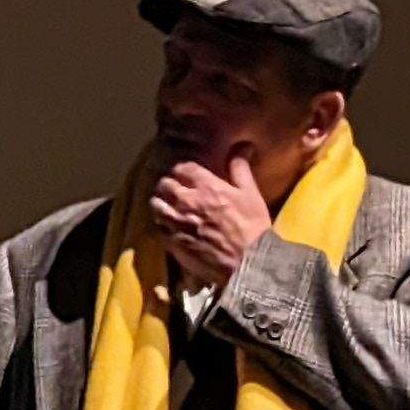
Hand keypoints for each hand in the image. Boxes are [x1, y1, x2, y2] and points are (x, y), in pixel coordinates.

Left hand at [151, 155, 271, 288]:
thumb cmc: (253, 226)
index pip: (182, 168)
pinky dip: (161, 223)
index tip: (187, 174)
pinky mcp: (172, 242)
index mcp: (205, 186)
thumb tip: (242, 146)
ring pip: (156, 205)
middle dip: (169, 184)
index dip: (184, 170)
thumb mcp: (251, 193)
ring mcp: (176, 222)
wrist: (249, 262)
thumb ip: (240, 168)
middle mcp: (186, 201)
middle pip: (164, 184)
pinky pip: (158, 227)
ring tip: (167, 205)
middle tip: (175, 189)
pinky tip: (169, 225)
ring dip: (161, 203)